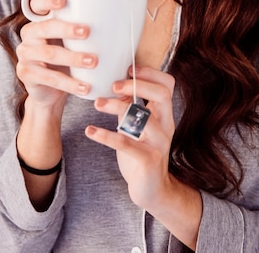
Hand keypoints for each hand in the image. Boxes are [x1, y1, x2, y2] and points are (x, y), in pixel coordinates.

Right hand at [17, 0, 96, 107]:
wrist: (50, 92)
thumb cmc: (68, 60)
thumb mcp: (75, 43)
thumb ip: (88, 29)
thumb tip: (127, 19)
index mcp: (41, 19)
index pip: (37, 2)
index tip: (64, 1)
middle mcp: (30, 33)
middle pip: (45, 27)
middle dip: (67, 29)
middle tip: (87, 32)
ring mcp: (25, 54)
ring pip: (49, 53)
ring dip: (73, 57)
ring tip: (93, 62)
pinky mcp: (26, 74)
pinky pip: (49, 78)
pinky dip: (69, 83)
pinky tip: (85, 86)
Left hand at [85, 66, 175, 210]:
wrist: (151, 190)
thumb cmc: (141, 152)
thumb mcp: (137, 125)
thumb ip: (130, 105)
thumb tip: (114, 82)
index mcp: (164, 113)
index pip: (168, 84)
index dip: (150, 73)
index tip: (128, 69)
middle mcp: (166, 125)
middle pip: (162, 95)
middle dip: (137, 85)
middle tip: (113, 85)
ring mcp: (159, 143)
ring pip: (143, 118)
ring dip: (117, 107)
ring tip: (97, 104)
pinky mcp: (149, 160)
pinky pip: (127, 144)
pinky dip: (106, 135)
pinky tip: (90, 131)